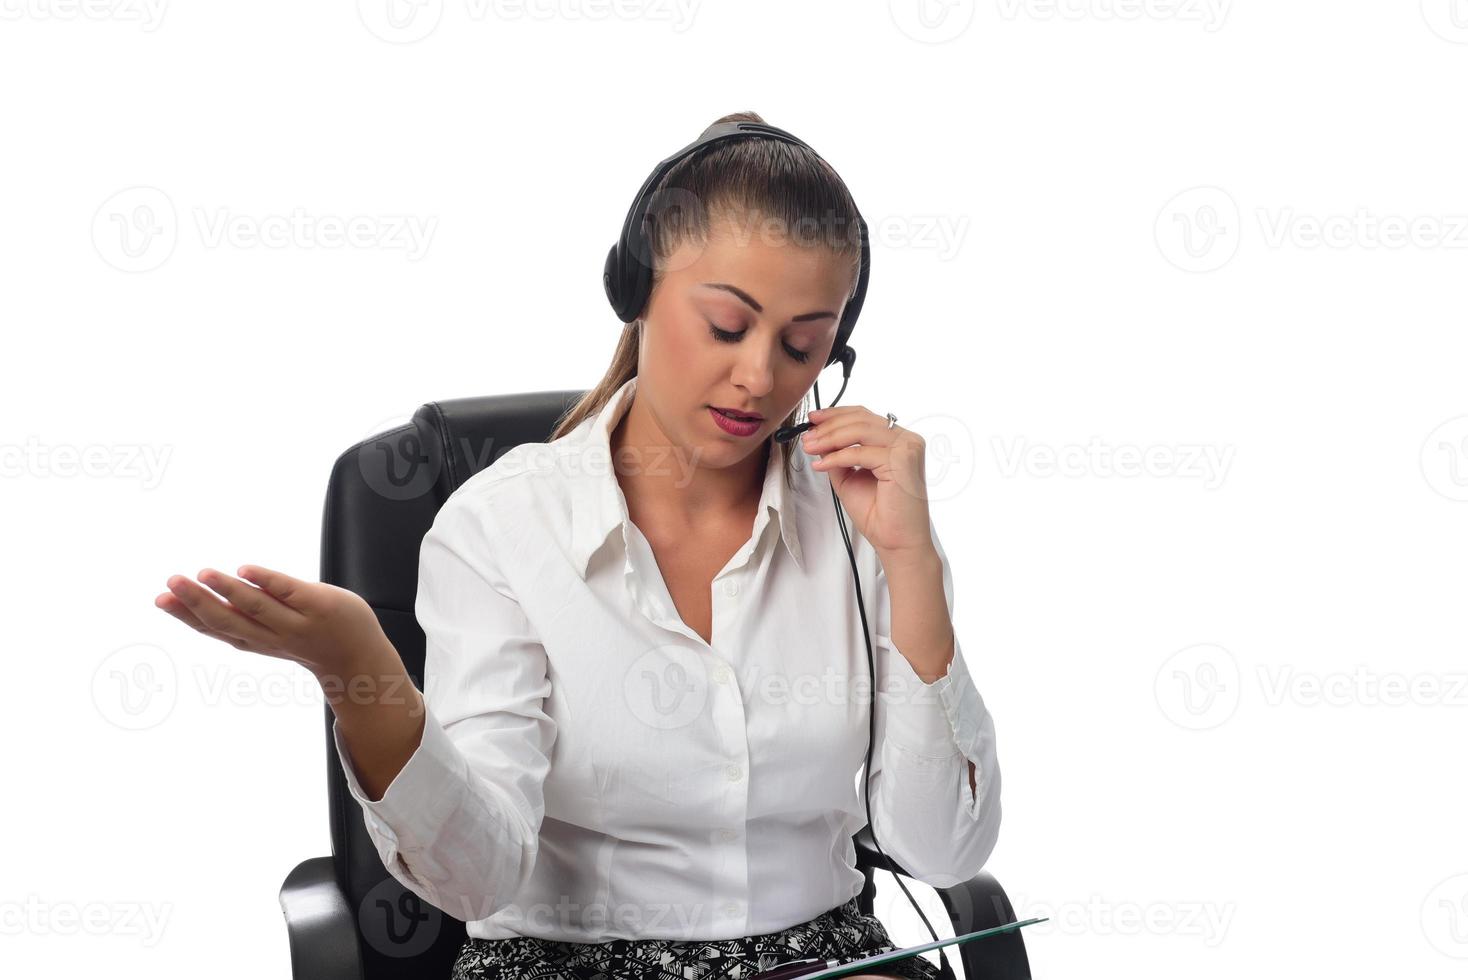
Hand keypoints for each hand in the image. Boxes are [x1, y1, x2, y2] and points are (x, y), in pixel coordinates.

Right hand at [154, 565, 389, 679]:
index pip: (217, 629)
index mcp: (257, 641)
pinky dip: (267, 582)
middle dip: (197, 602)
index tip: (160, 600)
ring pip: (257, 608)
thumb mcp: (271, 634)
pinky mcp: (319, 606)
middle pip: (230, 620)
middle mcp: (273, 636)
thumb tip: (206, 598)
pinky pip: (290, 593)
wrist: (359, 661)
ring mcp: (297, 623)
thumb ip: (244, 618)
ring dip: (228, 591)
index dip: (187, 616)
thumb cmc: (310, 638)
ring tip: (203, 573)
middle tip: (171, 583)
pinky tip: (245, 570)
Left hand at [800, 405, 933, 558]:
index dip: (836, 414)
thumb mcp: (850, 477)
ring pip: (860, 430)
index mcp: (899, 441)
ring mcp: (907, 448)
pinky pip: (860, 453)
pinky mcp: (902, 461)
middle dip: (828, 426)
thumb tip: (818, 437)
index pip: (865, 417)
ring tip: (809, 447)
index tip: (812, 419)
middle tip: (806, 436)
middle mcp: (907, 440)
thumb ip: (838, 455)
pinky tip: (821, 465)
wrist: (897, 543)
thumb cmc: (879, 515)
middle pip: (861, 419)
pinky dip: (837, 457)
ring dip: (829, 438)